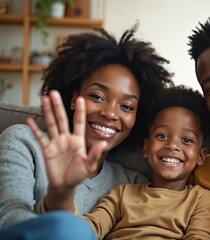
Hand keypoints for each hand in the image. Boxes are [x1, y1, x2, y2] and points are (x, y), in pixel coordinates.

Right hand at [27, 90, 106, 209]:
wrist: (65, 185)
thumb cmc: (78, 175)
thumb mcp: (89, 166)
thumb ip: (95, 155)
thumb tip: (104, 143)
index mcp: (78, 141)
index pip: (79, 123)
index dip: (80, 111)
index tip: (81, 99)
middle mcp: (66, 139)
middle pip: (62, 119)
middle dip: (58, 106)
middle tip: (54, 93)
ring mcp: (56, 143)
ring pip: (51, 124)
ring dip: (47, 112)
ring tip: (44, 99)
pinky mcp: (47, 150)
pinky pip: (40, 137)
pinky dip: (35, 129)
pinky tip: (29, 120)